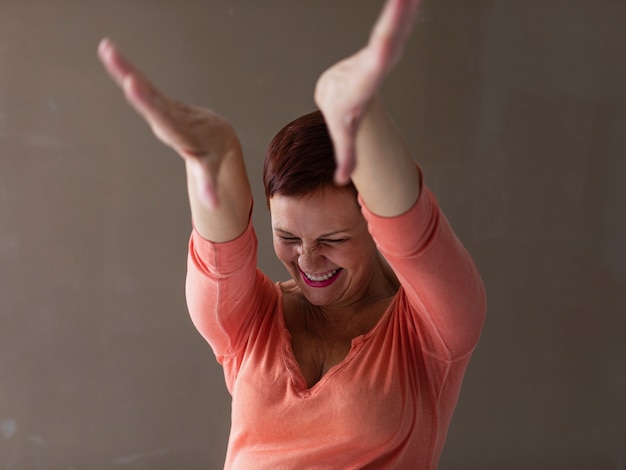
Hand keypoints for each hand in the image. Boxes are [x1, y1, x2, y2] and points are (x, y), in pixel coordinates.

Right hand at [98, 38, 237, 207]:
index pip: (166, 119)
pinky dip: (126, 68)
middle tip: (124, 74)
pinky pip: (142, 84)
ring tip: (107, 48)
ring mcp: (167, 106)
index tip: (135, 87)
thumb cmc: (212, 157)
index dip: (150, 104)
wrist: (219, 136)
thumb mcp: (211, 171)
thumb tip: (216, 205)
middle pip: (154, 101)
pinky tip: (108, 50)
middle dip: (138, 89)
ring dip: (126, 68)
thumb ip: (209, 185)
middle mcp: (175, 115)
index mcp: (184, 131)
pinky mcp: (160, 101)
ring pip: (146, 87)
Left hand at [314, 0, 420, 184]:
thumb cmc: (339, 110)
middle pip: (386, 38)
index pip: (372, 67)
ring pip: (394, 26)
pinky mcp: (385, 46)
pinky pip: (398, 24)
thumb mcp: (341, 134)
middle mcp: (369, 63)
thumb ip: (344, 157)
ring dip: (404, 8)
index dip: (381, 53)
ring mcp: (377, 52)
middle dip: (396, 18)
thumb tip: (340, 181)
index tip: (387, 41)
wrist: (334, 87)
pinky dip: (406, 9)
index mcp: (360, 82)